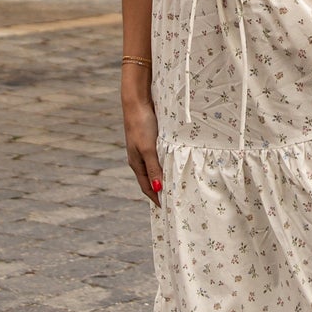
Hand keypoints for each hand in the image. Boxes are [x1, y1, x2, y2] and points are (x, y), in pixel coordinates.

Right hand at [123, 85, 163, 204]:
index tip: (166, 209)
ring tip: (174, 185)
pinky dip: (164, 164)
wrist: (137, 102)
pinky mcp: (149, 140)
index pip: (146, 187)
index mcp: (136, 163)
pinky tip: (172, 164)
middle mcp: (139, 158)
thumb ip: (154, 168)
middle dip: (159, 190)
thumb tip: (158, 189)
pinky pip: (157, 157)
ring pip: (154, 168)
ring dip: (162, 177)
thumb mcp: (149, 149)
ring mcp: (143, 149)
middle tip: (172, 200)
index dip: (156, 198)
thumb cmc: (141, 125)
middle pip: (150, 179)